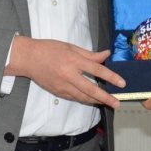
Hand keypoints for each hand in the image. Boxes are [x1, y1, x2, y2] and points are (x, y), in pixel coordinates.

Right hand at [7, 36, 122, 108]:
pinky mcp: (58, 92)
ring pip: (83, 97)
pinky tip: (92, 100)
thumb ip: (90, 54)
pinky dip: (85, 100)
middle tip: (117, 103)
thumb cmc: (49, 49)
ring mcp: (63, 85)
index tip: (122, 83)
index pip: (97, 70)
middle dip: (106, 97)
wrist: (28, 59)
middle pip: (91, 89)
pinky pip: (74, 98)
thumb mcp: (71, 47)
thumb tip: (106, 55)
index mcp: (73, 60)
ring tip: (107, 103)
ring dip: (96, 101)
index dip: (111, 77)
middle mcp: (69, 75)